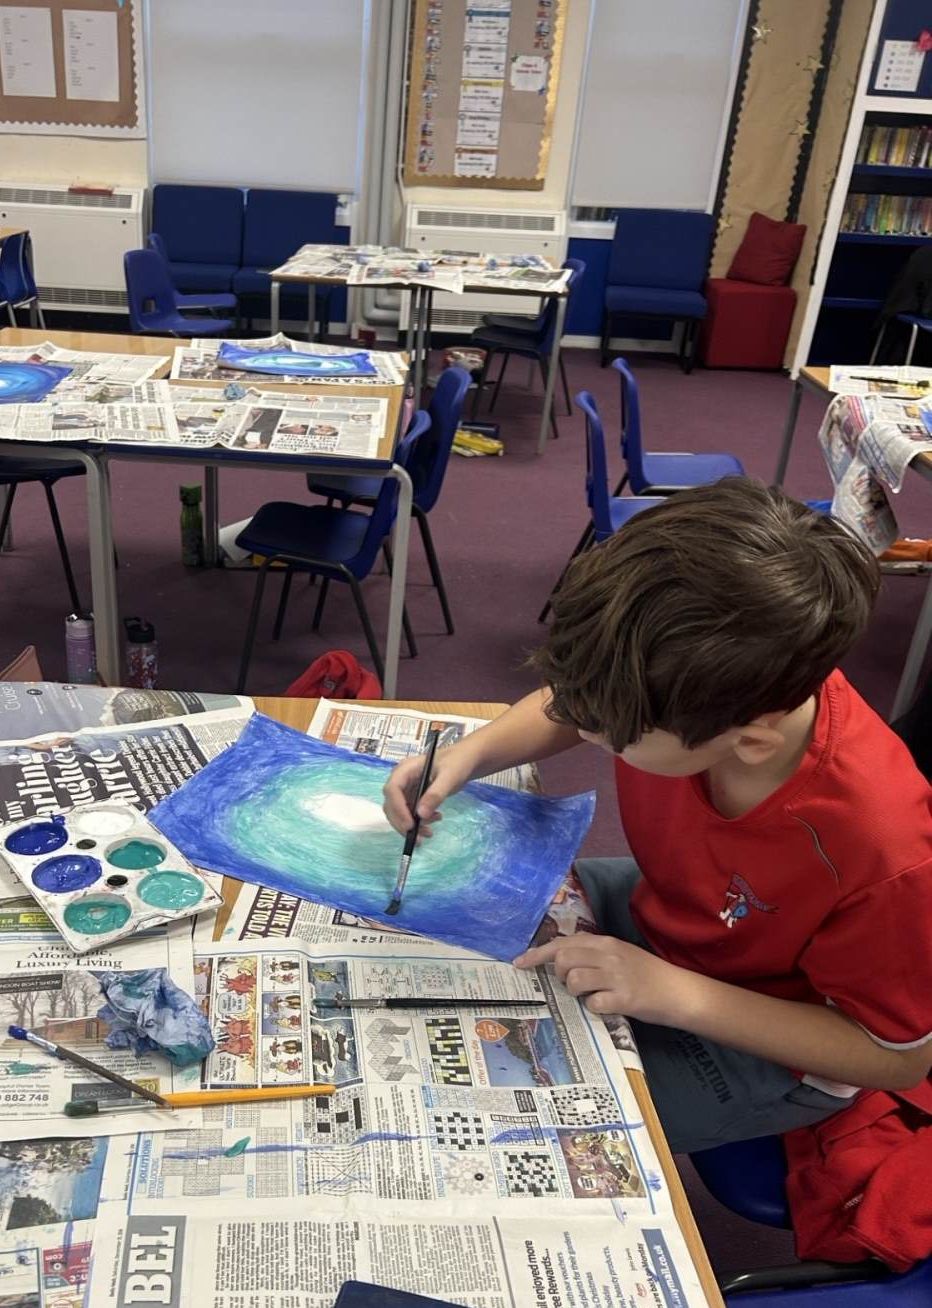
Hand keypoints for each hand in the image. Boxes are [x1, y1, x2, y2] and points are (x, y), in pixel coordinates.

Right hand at [382, 745, 474, 835]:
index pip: (392, 789)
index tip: (410, 825)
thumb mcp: (449, 777)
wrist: (465, 760)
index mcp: (406, 769)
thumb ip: (435, 794)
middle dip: (403, 823)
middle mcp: (402, 779)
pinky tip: (435, 819)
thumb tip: (420, 814)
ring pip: (399, 813)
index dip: (398, 809)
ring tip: (431, 831)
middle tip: (418, 837)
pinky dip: (419, 822)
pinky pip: (410, 814)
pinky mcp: (413, 797)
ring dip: (411, 826)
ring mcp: (406, 789)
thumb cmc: (457, 762)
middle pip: (391, 804)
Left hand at [514, 935, 693, 1024]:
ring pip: (574, 980)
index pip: (563, 942)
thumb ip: (593, 953)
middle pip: (563, 959)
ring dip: (574, 992)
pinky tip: (605, 1006)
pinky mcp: (625, 998)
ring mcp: (616, 976)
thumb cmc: (646, 974)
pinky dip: (593, 1008)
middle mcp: (608, 955)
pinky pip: (593, 1003)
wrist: (679, 991)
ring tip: (589, 995)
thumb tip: (560, 959)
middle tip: (570, 984)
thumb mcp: (619, 954)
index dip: (537, 954)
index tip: (519, 963)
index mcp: (605, 942)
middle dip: (558, 974)